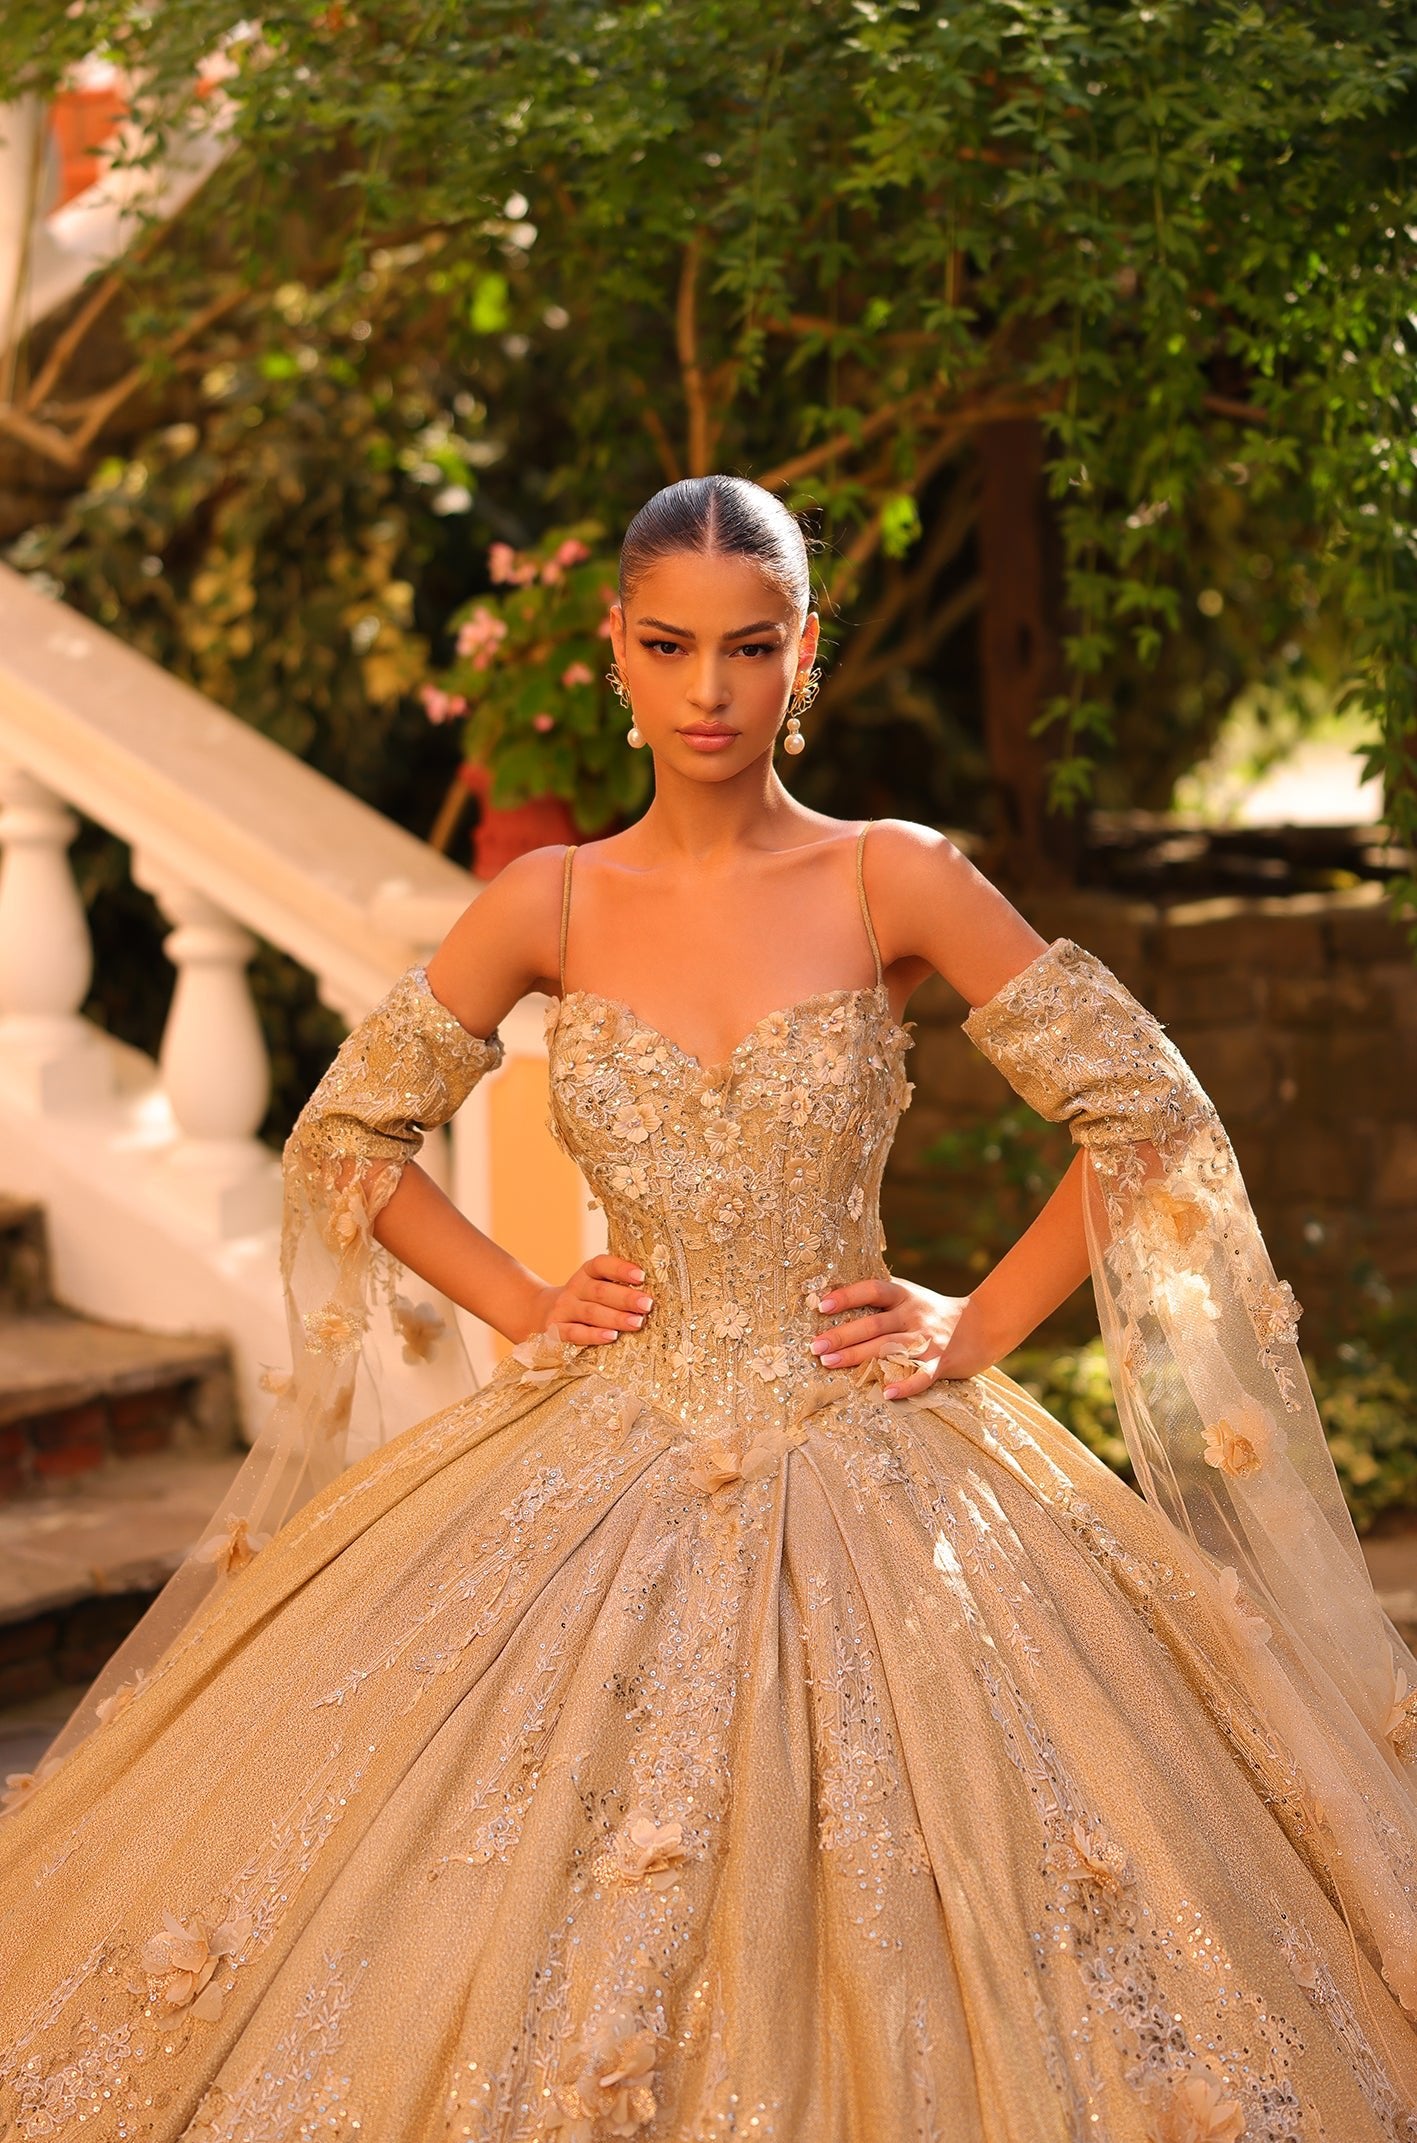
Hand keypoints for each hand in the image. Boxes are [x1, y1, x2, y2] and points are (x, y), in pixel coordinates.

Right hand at [526, 1255, 653, 1346]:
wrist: (543, 1314)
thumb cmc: (587, 1301)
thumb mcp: (597, 1287)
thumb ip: (620, 1287)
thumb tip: (656, 1292)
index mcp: (587, 1273)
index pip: (601, 1264)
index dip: (620, 1268)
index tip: (641, 1276)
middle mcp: (574, 1288)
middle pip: (600, 1290)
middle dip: (626, 1298)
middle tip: (647, 1304)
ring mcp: (564, 1309)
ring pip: (591, 1312)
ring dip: (616, 1318)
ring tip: (637, 1322)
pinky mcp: (555, 1330)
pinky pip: (574, 1333)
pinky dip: (593, 1335)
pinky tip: (610, 1337)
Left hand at [810, 1275, 997, 1399]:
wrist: (984, 1325)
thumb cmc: (935, 1312)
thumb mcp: (911, 1295)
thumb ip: (882, 1295)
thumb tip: (835, 1293)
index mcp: (905, 1296)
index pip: (873, 1290)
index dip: (848, 1295)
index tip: (822, 1304)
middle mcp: (914, 1316)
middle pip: (874, 1323)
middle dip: (843, 1335)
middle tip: (815, 1346)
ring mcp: (927, 1340)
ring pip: (889, 1348)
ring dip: (859, 1356)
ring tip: (830, 1364)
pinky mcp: (941, 1363)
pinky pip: (921, 1376)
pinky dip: (904, 1385)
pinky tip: (885, 1394)